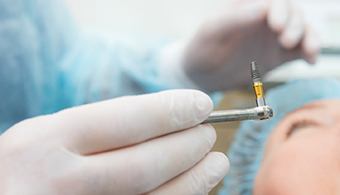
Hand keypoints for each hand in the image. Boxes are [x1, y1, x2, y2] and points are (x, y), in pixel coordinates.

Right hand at [0, 90, 228, 194]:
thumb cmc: (26, 166)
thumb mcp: (46, 135)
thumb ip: (98, 129)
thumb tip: (165, 118)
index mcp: (45, 144)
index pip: (125, 121)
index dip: (170, 110)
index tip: (201, 104)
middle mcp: (58, 184)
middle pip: (145, 164)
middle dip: (188, 146)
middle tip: (209, 134)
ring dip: (195, 180)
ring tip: (216, 162)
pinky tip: (191, 188)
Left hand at [183, 0, 319, 90]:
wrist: (202, 76)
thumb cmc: (202, 49)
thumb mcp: (212, 32)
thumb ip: (235, 18)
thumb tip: (264, 7)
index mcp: (247, 6)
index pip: (271, 0)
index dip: (279, 9)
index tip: (276, 25)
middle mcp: (264, 18)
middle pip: (291, 12)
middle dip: (295, 23)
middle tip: (285, 40)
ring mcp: (273, 36)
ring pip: (301, 29)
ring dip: (308, 37)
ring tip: (307, 51)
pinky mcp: (279, 55)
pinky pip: (300, 50)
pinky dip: (309, 53)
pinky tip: (310, 61)